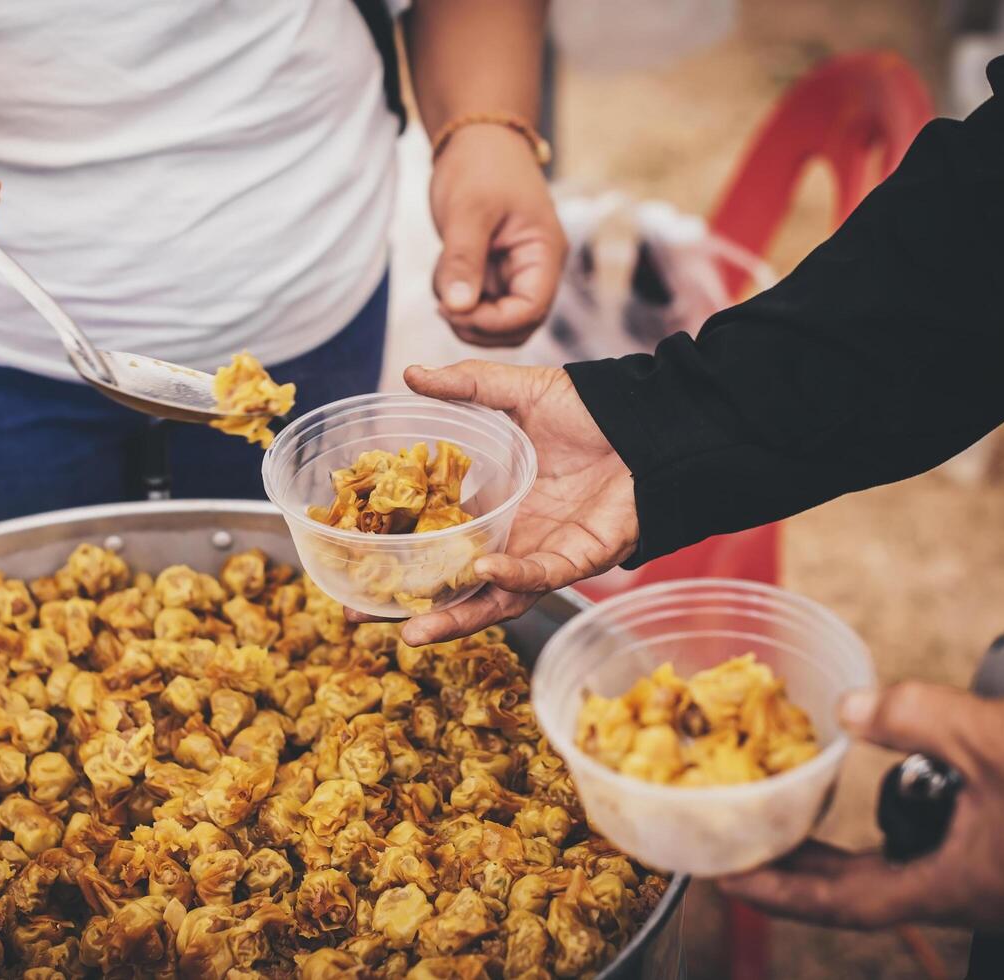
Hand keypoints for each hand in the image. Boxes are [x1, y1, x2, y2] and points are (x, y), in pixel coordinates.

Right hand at [385, 360, 637, 644]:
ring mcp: (541, 554)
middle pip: (452, 583)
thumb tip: (409, 374)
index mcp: (493, 505)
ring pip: (491, 599)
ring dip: (454, 616)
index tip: (352, 564)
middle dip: (411, 606)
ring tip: (413, 628)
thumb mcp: (519, 392)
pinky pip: (540, 577)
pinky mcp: (578, 559)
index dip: (396, 552)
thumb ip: (466, 386)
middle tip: (359, 616)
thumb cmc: (592, 412)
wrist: (651, 423)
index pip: (434, 537)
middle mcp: (511, 538)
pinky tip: (484, 572)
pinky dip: (512, 578)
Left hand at [429, 125, 565, 346]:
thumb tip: (457, 308)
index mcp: (544, 253)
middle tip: (443, 303)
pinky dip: (457, 301)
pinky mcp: (494, 273)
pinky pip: (479, 305)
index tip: (453, 308)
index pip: (531, 310)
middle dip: (478, 325)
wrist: (477, 138)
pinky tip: (443, 271)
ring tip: (443, 277)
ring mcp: (515, 273)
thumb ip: (463, 260)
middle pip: (517, 326)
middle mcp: (536, 269)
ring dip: (465, 315)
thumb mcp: (468, 210)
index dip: (493, 321)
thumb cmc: (481, 164)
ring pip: (496, 321)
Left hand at [719, 683, 1003, 930]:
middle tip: (740, 852)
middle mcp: (969, 894)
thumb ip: (909, 715)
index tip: (730, 879)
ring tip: (786, 832)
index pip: (848, 903)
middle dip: (798, 876)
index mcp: (957, 885)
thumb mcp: (986, 731)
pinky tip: (864, 811)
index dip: (784, 893)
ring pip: (894, 879)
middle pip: (862, 897)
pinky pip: (925, 862)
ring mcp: (991, 881)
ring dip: (837, 861)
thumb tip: (847, 709)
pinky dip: (881, 843)